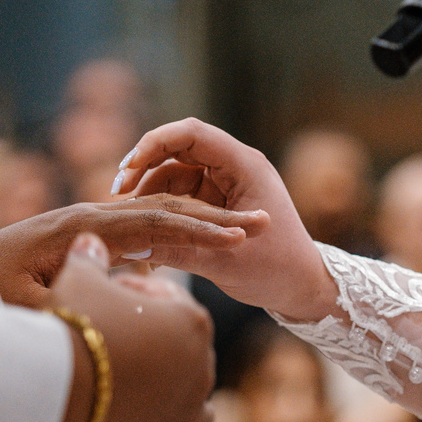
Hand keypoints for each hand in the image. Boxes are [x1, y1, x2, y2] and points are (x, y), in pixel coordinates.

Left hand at [0, 197, 266, 307]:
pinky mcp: (84, 237)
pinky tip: (198, 246)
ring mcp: (87, 225)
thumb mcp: (22, 305)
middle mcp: (87, 217)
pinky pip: (138, 230)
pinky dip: (174, 234)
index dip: (200, 229)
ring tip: (243, 231)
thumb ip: (64, 295)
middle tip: (262, 224)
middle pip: (163, 208)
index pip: (154, 221)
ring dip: (200, 222)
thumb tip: (104, 280)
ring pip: (154, 215)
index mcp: (80, 227)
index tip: (244, 237)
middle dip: (214, 217)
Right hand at [48, 234, 215, 421]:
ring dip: (172, 414)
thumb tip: (91, 240)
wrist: (53, 389)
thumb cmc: (70, 326)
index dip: (137, 304)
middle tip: (105, 356)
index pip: (172, 307)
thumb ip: (90, 258)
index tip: (102, 309)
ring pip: (195, 418)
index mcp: (192, 323)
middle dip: (153, 357)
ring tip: (132, 410)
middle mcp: (202, 374)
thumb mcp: (78, 279)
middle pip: (184, 361)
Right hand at [113, 119, 337, 320]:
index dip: (155, 143)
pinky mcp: (217, 200)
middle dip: (145, 165)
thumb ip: (179, 250)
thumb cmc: (277, 271)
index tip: (128, 169)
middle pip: (178, 147)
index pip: (191, 133)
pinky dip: (162, 206)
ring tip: (128, 219)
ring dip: (150, 189)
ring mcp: (225, 182)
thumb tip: (132, 248)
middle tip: (117, 192)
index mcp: (244, 166)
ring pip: (175, 171)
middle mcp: (234, 166)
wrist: (304, 288)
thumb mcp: (223, 263)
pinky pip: (181, 192)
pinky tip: (146, 231)